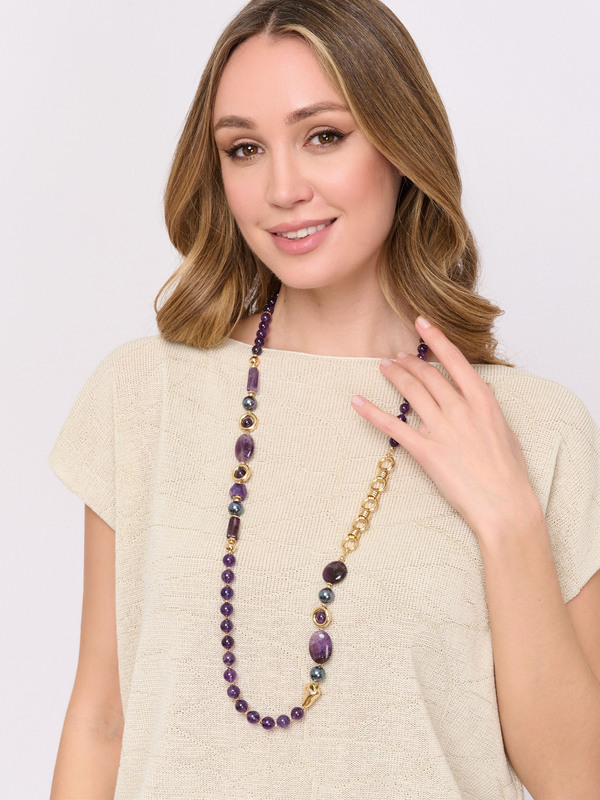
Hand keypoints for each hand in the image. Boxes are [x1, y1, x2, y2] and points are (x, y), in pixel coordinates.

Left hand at [351, 317, 541, 538]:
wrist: (503, 505)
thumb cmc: (508, 472)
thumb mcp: (506, 431)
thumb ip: (488, 408)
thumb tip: (481, 391)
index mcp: (483, 401)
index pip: (455, 360)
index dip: (435, 338)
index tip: (421, 323)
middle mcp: (460, 409)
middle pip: (427, 375)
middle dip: (409, 362)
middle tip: (398, 357)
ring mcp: (441, 429)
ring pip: (410, 391)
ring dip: (394, 375)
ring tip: (384, 367)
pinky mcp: (424, 450)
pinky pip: (392, 426)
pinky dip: (371, 412)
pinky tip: (356, 401)